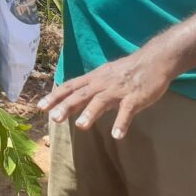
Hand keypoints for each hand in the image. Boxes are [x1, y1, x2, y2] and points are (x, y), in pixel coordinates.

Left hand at [37, 50, 174, 138]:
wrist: (154, 60)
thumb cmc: (127, 71)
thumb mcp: (104, 77)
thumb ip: (90, 90)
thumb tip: (73, 104)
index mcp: (94, 79)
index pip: (70, 87)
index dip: (55, 97)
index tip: (40, 107)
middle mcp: (103, 83)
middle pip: (81, 94)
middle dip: (67, 106)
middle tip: (54, 118)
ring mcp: (119, 90)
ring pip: (102, 100)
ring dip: (91, 113)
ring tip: (80, 126)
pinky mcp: (135, 97)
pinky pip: (127, 110)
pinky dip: (122, 122)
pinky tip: (117, 135)